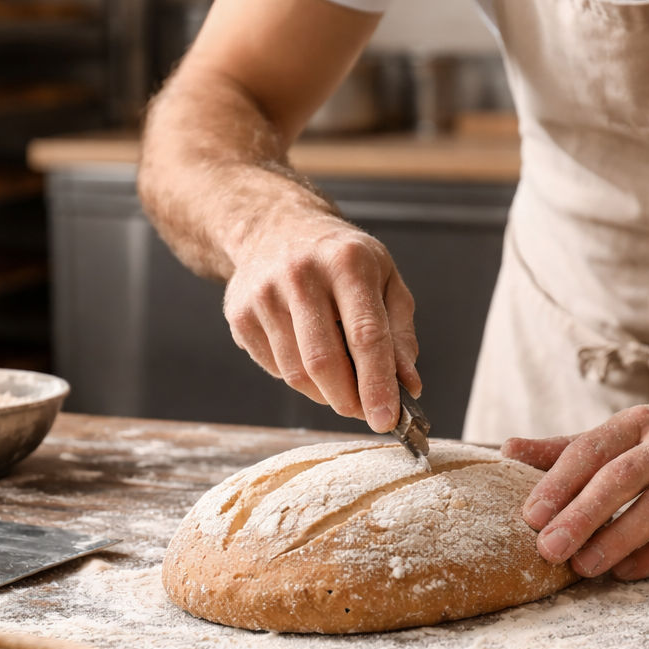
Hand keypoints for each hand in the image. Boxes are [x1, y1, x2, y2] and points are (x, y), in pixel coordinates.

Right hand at [222, 210, 418, 432]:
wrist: (276, 228)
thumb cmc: (341, 259)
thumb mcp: (385, 279)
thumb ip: (400, 333)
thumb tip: (409, 386)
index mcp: (347, 263)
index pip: (365, 335)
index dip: (377, 384)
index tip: (386, 420)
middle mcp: (301, 275)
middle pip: (324, 361)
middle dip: (348, 400)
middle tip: (364, 412)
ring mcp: (264, 295)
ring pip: (296, 373)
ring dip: (325, 394)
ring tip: (341, 383)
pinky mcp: (240, 315)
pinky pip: (275, 369)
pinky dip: (299, 378)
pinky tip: (307, 355)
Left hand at [502, 401, 648, 579]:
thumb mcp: (626, 437)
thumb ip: (568, 449)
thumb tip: (508, 450)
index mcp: (638, 422)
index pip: (590, 448)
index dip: (558, 482)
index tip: (530, 516)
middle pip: (622, 476)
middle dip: (582, 514)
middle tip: (548, 548)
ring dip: (618, 537)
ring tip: (584, 566)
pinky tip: (627, 571)